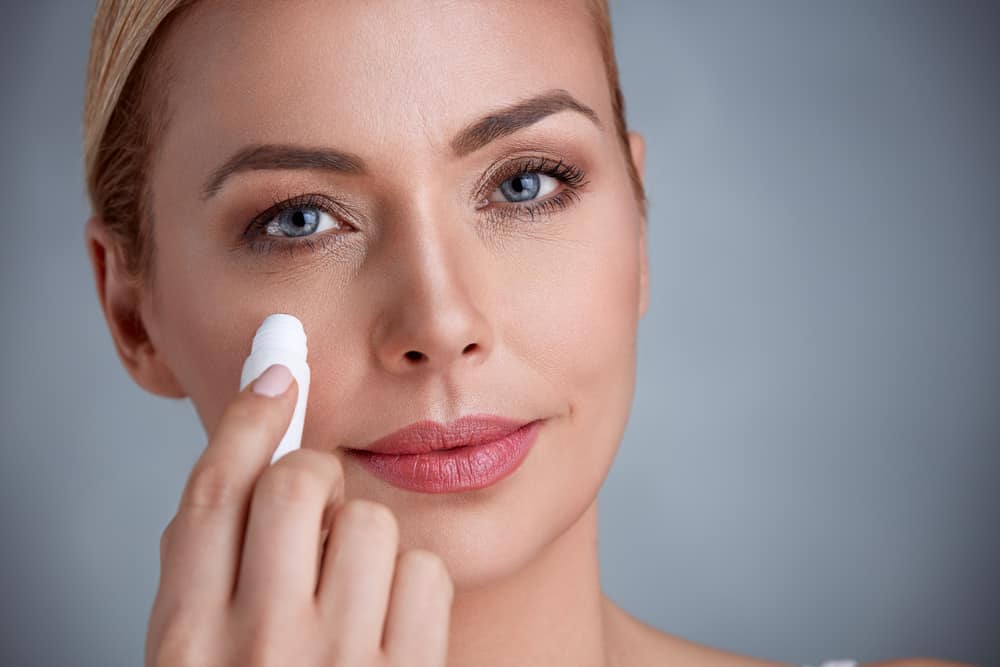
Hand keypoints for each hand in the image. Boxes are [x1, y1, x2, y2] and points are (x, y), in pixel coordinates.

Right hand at [146, 364, 453, 665]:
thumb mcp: (198, 656)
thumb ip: (204, 570)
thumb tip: (244, 449)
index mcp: (189, 642)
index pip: (213, 494)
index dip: (247, 418)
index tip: (278, 376)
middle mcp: (258, 647)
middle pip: (293, 485)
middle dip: (315, 476)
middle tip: (322, 507)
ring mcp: (337, 662)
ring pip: (370, 521)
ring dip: (366, 539)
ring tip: (355, 590)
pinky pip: (425, 570)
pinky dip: (412, 584)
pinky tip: (391, 622)